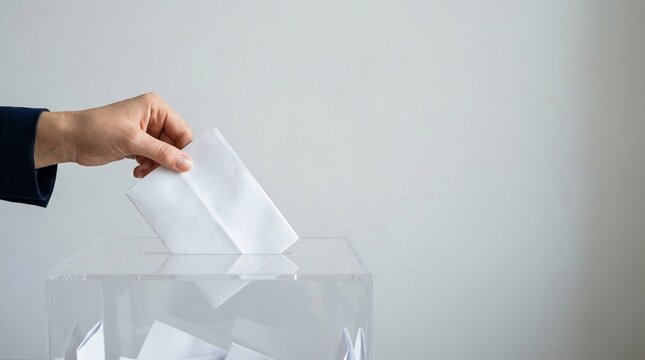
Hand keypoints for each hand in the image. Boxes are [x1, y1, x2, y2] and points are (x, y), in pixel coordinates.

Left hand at [34, 92, 192, 177]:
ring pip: (164, 154)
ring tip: (144, 170)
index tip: (185, 167)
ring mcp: (146, 132)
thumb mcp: (133, 141)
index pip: (181, 131)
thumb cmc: (96, 129)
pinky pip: (153, 159)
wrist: (71, 139)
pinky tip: (138, 170)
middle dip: (168, 160)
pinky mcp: (138, 145)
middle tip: (161, 172)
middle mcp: (153, 118)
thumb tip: (185, 163)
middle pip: (174, 145)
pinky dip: (148, 167)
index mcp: (156, 108)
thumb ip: (162, 152)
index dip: (184, 150)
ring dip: (157, 166)